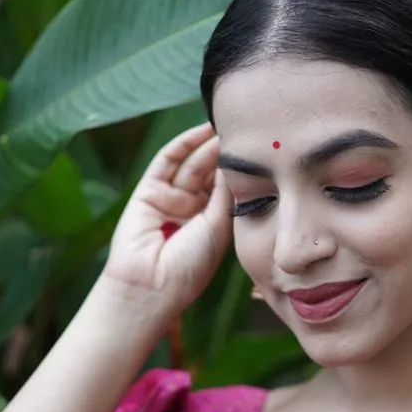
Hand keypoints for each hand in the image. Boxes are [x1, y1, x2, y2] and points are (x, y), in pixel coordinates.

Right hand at [103, 122, 232, 312]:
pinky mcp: (148, 191)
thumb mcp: (219, 226)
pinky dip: (184, 144)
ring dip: (209, 145)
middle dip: (226, 152)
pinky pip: (167, 162)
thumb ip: (227, 193)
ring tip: (229, 125)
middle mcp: (191, 210)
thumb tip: (238, 162)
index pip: (228, 189)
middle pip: (210, 173)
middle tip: (248, 130)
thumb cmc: (191, 266)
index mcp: (212, 224)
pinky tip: (202, 131)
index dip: (242, 169)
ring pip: (192, 165)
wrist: (152, 285)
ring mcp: (169, 200)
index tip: (263, 148)